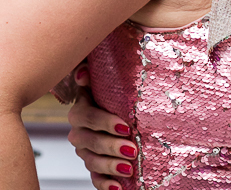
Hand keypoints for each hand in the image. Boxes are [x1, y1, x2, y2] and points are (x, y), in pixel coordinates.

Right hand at [67, 66, 136, 189]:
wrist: (110, 106)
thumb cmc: (108, 91)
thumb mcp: (101, 79)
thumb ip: (90, 73)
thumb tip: (82, 73)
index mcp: (80, 110)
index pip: (88, 117)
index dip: (105, 122)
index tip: (126, 127)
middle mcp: (78, 132)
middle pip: (91, 142)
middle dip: (112, 147)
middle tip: (132, 150)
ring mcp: (84, 150)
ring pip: (92, 161)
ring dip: (110, 166)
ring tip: (128, 168)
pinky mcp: (92, 164)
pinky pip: (94, 178)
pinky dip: (104, 184)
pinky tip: (117, 187)